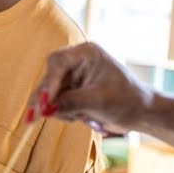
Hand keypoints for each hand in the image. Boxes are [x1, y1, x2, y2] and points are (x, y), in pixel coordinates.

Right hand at [27, 42, 152, 134]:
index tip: (43, 103)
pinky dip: (64, 113)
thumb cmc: (127, 101)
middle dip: (47, 99)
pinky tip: (83, 117)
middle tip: (32, 119)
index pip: (58, 62)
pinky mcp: (73, 90)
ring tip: (83, 117)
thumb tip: (44, 110)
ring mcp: (74, 76)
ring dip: (59, 109)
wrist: (141, 113)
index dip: (47, 82)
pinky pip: (57, 102)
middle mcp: (77, 61)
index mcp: (87, 54)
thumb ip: (70, 103)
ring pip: (51, 93)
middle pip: (50, 78)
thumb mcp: (98, 102)